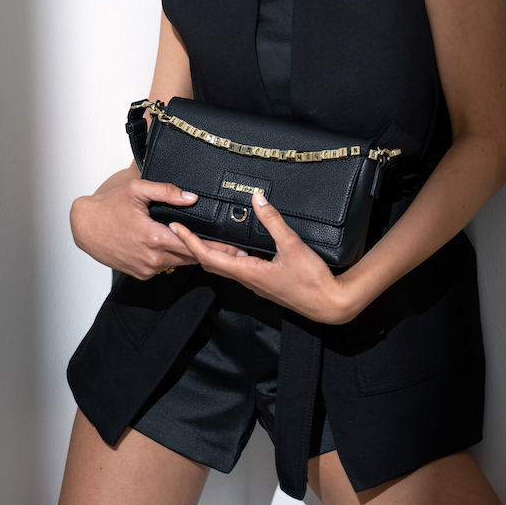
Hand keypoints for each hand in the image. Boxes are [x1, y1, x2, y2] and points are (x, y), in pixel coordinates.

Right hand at [70, 177, 242, 280]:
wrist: (85, 227)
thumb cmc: (109, 207)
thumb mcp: (137, 190)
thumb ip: (166, 192)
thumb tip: (191, 197)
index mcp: (155, 238)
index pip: (194, 246)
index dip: (217, 248)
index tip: (236, 249)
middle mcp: (153, 258)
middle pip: (191, 257)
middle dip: (210, 252)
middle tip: (233, 248)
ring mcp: (147, 269)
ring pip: (179, 262)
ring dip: (191, 254)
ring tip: (210, 247)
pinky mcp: (141, 274)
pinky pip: (165, 266)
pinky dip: (173, 257)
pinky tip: (177, 246)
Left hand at [168, 194, 359, 323]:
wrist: (328, 304)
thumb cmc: (312, 281)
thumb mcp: (292, 245)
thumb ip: (273, 221)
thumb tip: (257, 200)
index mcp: (248, 272)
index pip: (209, 257)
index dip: (190, 242)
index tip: (176, 228)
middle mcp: (247, 279)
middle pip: (211, 262)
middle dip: (194, 245)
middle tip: (182, 228)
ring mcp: (255, 282)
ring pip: (225, 265)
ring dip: (211, 250)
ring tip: (202, 233)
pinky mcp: (264, 281)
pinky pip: (239, 267)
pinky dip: (229, 255)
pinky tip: (236, 244)